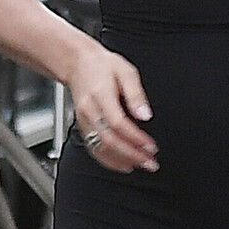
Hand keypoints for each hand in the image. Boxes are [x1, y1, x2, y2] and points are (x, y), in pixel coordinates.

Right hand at [70, 42, 158, 172]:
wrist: (77, 63)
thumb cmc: (102, 65)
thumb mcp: (126, 72)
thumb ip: (136, 95)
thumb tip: (145, 115)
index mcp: (101, 95)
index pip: (118, 123)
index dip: (135, 138)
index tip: (151, 146)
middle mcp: (90, 110)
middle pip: (109, 140)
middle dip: (131, 155)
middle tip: (150, 162)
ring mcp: (84, 120)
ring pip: (100, 147)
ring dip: (121, 160)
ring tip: (140, 165)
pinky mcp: (82, 126)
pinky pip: (93, 147)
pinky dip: (108, 160)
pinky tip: (122, 164)